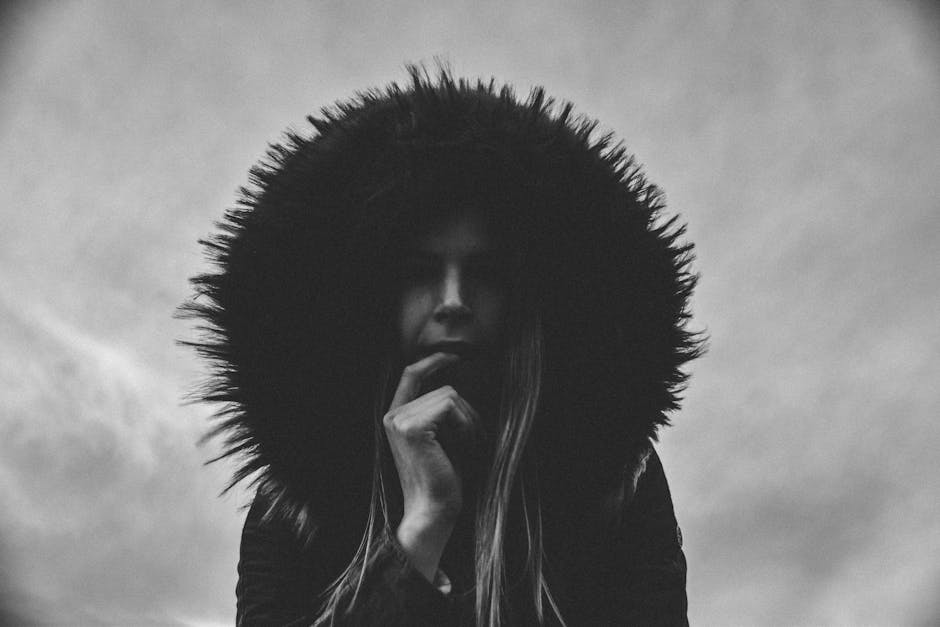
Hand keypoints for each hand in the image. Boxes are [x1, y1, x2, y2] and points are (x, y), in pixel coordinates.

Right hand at [383, 352, 481, 579]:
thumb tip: (456, 386)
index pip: (411, 374)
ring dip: (469, 421)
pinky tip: (463, 446)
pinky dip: (465, 425)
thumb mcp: (443, 438)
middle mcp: (393, 416)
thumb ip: (441, 412)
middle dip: (467, 413)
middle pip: (444, 388)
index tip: (453, 356)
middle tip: (474, 441)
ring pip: (450, 397)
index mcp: (396, 418)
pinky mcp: (411, 428)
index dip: (433, 362)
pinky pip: (450, 407)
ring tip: (468, 447)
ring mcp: (400, 420)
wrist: (434, 511)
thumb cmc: (444, 479)